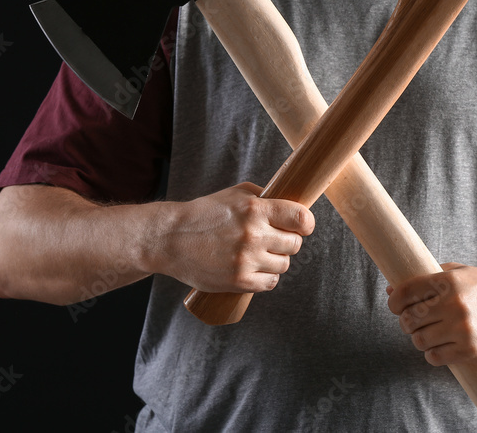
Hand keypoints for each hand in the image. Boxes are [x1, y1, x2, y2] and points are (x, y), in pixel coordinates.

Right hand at [150, 182, 313, 292]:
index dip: (306, 223)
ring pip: (284, 264)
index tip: (303, 226)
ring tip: (261, 253)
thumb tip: (292, 205)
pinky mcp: (239, 281)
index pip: (300, 218)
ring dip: (277, 259)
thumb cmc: (204, 213)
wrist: (170, 239)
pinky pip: (270, 282)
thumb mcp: (235, 194)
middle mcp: (253, 235)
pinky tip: (257, 268)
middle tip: (275, 239)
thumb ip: (264, 198)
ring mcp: (247, 260)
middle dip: (289, 241)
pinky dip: (267, 277)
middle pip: (295, 244)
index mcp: (255, 210)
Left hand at [387, 263, 476, 367]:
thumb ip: (431, 278)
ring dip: (421, 338)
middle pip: (408, 319)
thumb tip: (392, 287)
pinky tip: (443, 346)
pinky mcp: (469, 352)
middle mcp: (454, 305)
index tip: (396, 306)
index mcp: (450, 281)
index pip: (405, 293)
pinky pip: (434, 357)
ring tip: (433, 333)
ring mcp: (462, 330)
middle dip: (407, 321)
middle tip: (416, 321)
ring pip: (419, 340)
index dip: (394, 301)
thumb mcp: (465, 274)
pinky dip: (434, 353)